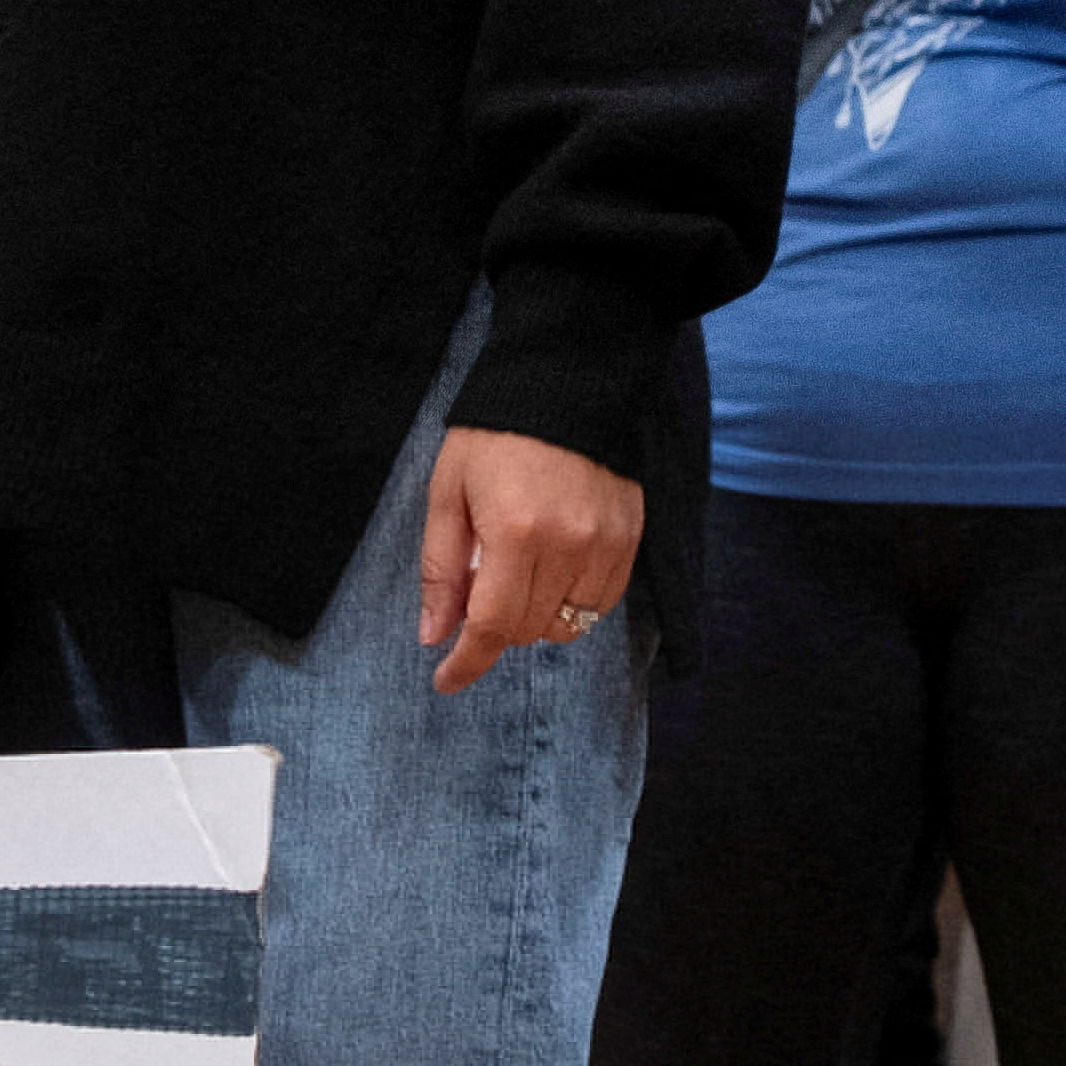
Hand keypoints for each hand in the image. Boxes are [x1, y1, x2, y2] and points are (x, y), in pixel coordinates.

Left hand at [422, 427, 641, 693]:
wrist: (565, 383)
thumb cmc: (495, 436)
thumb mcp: (448, 495)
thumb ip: (441, 569)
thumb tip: (434, 634)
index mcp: (515, 532)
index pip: (491, 625)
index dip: (466, 663)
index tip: (446, 681)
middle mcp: (568, 544)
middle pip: (528, 629)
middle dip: (494, 627)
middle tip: (478, 591)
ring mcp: (606, 542)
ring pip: (568, 624)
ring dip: (535, 617)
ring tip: (517, 576)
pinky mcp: (631, 535)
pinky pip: (602, 602)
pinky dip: (573, 603)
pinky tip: (553, 572)